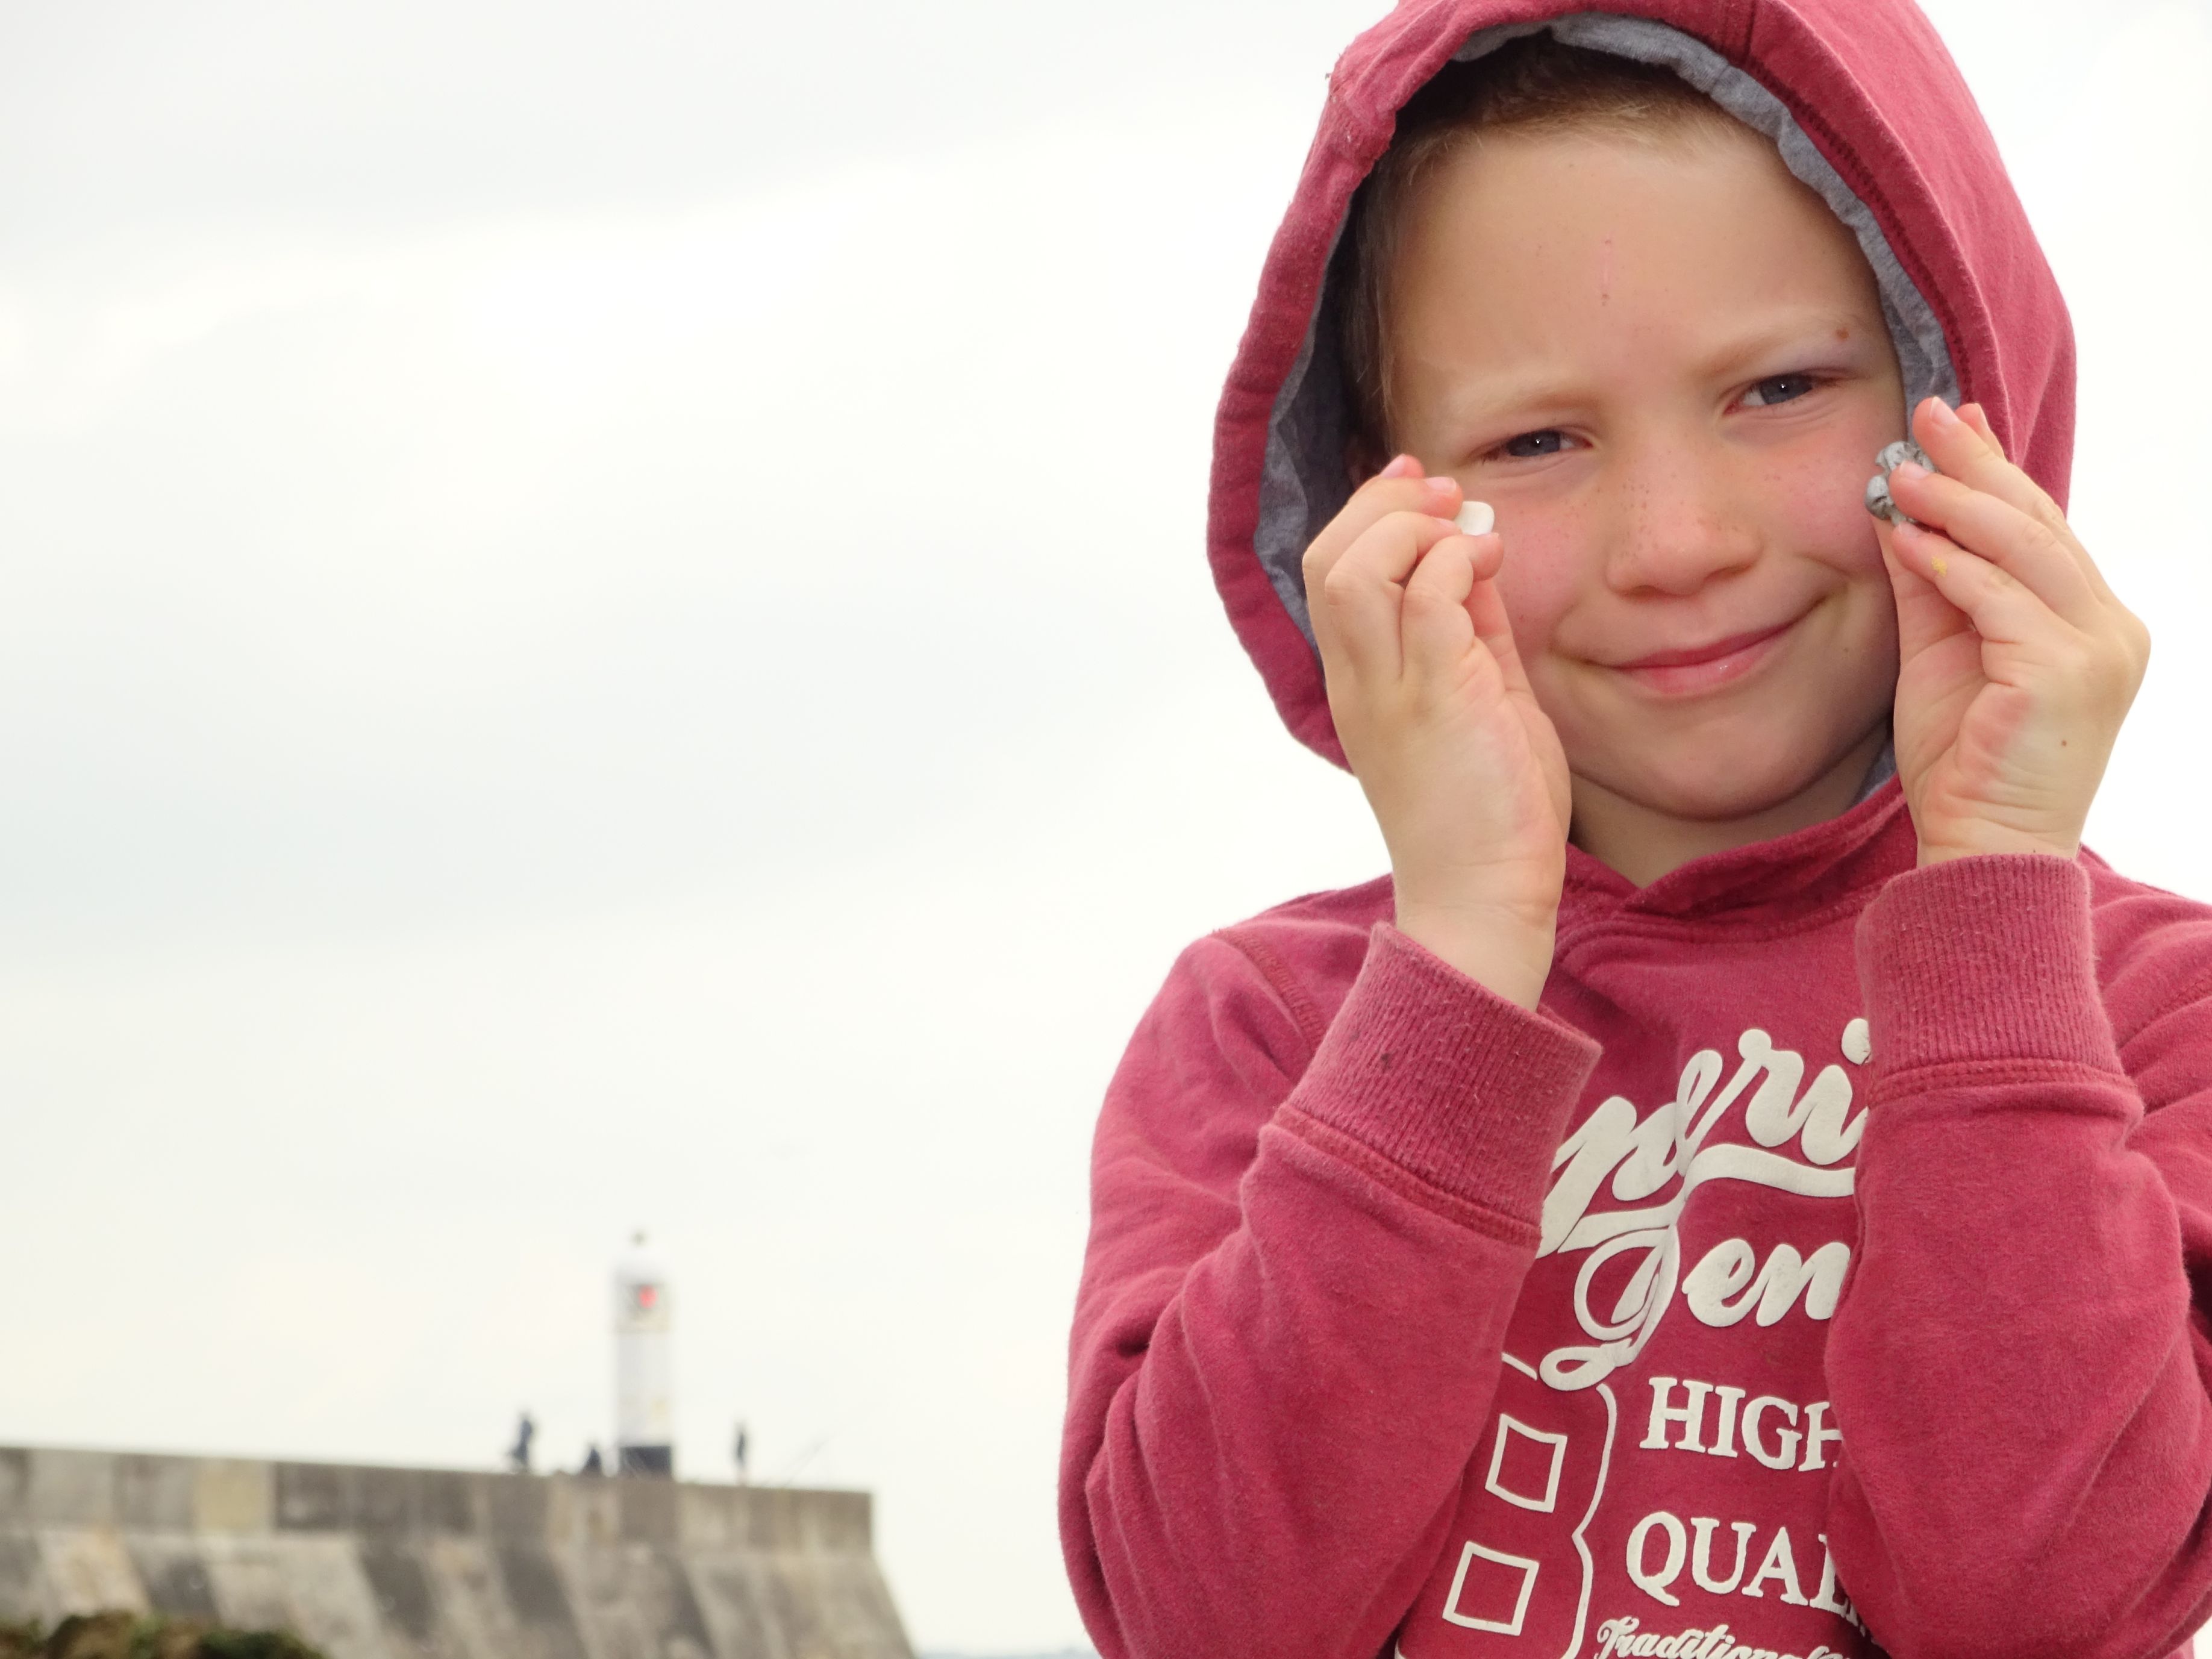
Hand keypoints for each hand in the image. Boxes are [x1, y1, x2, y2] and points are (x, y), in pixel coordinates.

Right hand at [1304, 455, 1571, 1006]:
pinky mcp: (1436, 699)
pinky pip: (1426, 599)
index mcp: (1358, 682)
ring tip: (1464, 527)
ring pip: (1352, 571)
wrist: (1485, 895)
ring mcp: (1389, 693)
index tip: (1423, 487)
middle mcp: (1358, 683)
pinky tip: (1489, 564)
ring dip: (1409, 528)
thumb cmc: (1488, 809)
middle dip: (1382, 505)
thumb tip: (1474, 555)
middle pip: (1325, 559)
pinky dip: (1455, 561)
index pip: (1329, 571)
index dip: (1368, 512)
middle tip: (1445, 496)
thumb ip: (1471, 628)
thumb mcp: (1480, 696)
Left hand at [1878, 397, 2149, 866]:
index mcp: (2090, 623)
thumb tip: (1901, 510)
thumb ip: (1930, 585)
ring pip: (2025, 550)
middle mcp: (2109, 628)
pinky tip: (1908, 538)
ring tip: (1903, 472)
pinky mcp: (2067, 672)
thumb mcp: (1940, 654)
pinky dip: (1950, 565)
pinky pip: (2000, 600)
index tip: (1953, 422)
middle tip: (1925, 417)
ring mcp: (2097, 649)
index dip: (1996, 471)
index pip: (2041, 529)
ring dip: (1958, 504)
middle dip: (1979, 465)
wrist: (1980, 846)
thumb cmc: (1963, 762)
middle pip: (2039, 524)